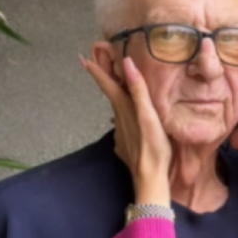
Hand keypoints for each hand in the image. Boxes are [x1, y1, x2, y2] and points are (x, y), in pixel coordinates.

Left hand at [81, 55, 171, 205]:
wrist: (150, 178)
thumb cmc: (153, 146)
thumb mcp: (149, 116)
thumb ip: (138, 90)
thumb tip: (127, 63)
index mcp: (124, 109)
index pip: (108, 85)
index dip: (97, 71)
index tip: (84, 59)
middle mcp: (119, 120)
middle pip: (111, 96)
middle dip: (105, 80)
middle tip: (100, 66)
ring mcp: (120, 134)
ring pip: (117, 111)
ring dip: (116, 99)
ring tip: (120, 91)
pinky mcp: (125, 146)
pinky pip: (122, 127)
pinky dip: (124, 118)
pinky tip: (131, 122)